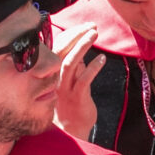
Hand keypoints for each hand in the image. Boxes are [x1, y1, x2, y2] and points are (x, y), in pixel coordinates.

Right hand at [49, 20, 103, 140]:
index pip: (59, 46)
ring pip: (70, 62)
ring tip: (94, 34)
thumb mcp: (70, 79)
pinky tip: (102, 59)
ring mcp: (64, 87)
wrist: (71, 128)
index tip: (85, 26)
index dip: (71, 34)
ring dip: (82, 46)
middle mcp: (55, 77)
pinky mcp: (76, 97)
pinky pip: (84, 80)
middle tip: (92, 26)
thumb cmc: (71, 101)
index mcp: (53, 71)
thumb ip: (74, 65)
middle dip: (76, 35)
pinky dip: (93, 68)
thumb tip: (80, 46)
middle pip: (62, 50)